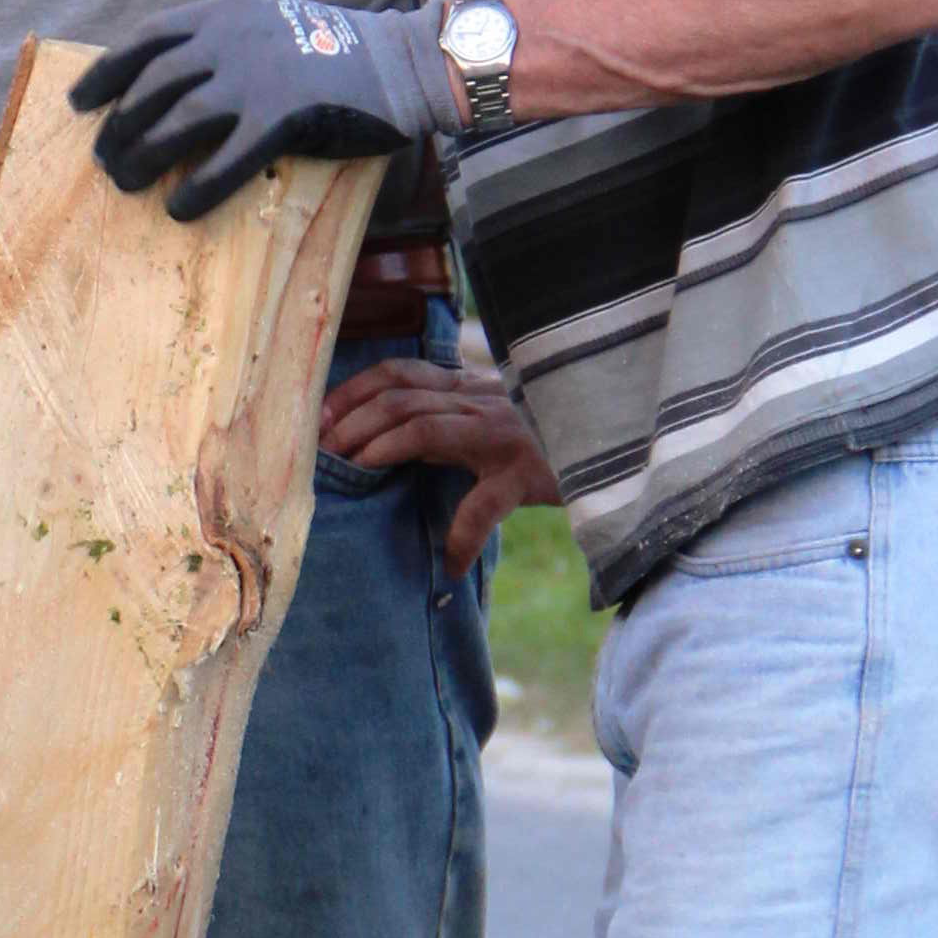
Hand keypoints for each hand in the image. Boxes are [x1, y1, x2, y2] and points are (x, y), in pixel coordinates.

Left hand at [73, 0, 456, 222]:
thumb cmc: (336, 49)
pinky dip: (196, 188)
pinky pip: (225, 160)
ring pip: (176, 121)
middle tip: (105, 157)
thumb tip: (170, 84)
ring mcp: (256, 77)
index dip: (106, 72)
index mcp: (226, 13)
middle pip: (153, 85)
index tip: (79, 102)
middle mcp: (232, 39)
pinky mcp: (283, 117)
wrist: (402, 61)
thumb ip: (223, 41)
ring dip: (143, 156)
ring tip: (126, 184)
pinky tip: (180, 209)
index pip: (148, 39)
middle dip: (119, 125)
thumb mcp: (270, 22)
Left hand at [320, 354, 559, 571]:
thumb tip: (387, 443)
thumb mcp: (492, 419)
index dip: (352, 390)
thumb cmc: (549, 437)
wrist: (619, 441)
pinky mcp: (527, 473)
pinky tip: (450, 564)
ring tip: (353, 473)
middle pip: (398, 397)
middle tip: (322, 451)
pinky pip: (484, 505)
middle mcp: (480, 401)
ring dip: (378, 449)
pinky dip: (462, 538)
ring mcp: (502, 434)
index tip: (318, 417)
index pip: (398, 373)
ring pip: (424, 429)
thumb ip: (447, 423)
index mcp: (468, 388)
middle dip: (351, 422)